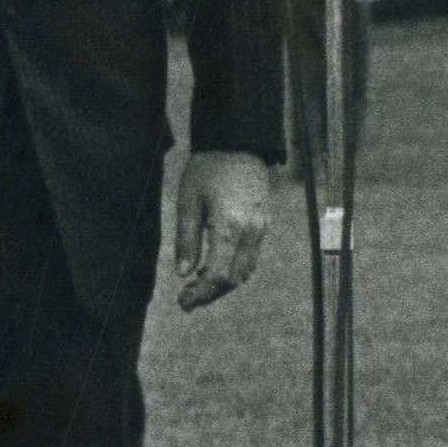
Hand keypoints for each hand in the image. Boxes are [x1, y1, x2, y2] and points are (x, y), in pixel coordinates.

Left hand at [172, 151, 272, 310]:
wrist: (238, 144)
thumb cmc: (208, 169)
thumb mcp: (188, 202)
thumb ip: (186, 239)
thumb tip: (183, 272)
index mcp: (229, 227)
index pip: (217, 275)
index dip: (200, 294)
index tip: (183, 302)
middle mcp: (250, 232)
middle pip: (234, 279)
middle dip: (211, 294)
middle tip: (188, 299)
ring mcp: (261, 228)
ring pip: (246, 270)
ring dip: (223, 283)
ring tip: (199, 284)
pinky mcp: (264, 223)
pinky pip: (251, 256)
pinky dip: (234, 268)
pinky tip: (215, 265)